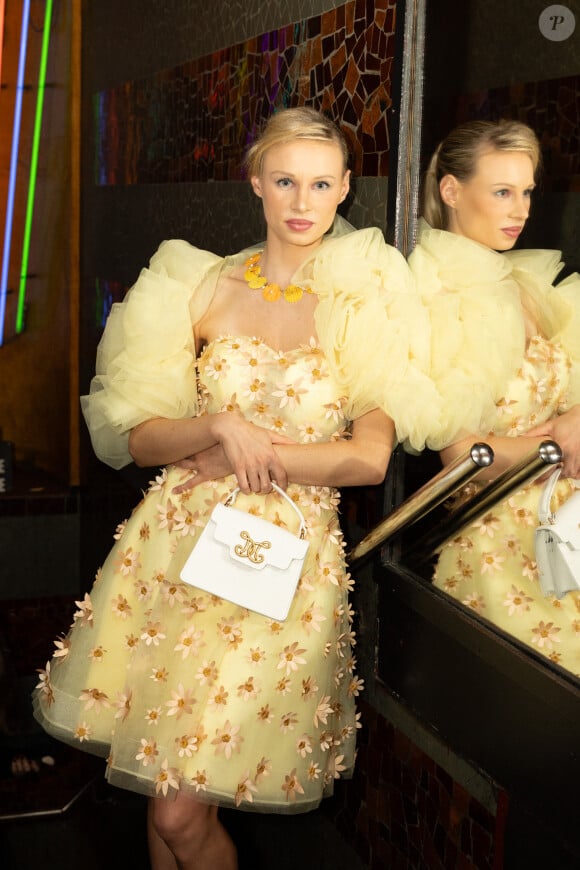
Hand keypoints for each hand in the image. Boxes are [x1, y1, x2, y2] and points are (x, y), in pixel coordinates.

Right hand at [173, 414, 294, 494]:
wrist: (231, 428)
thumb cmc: (251, 431)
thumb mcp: (269, 434)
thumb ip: (283, 440)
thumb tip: (297, 444)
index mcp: (271, 456)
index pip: (281, 476)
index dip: (283, 485)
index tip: (282, 488)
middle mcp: (262, 463)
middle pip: (268, 486)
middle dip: (267, 489)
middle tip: (265, 486)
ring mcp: (250, 466)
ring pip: (256, 488)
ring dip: (256, 489)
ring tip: (256, 486)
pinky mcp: (238, 468)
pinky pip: (244, 486)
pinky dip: (246, 490)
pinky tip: (247, 488)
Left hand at [526, 405, 579, 478]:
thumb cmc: (567, 421)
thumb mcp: (550, 425)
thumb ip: (535, 432)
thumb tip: (521, 436)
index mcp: (561, 446)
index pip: (554, 465)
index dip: (549, 474)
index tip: (543, 478)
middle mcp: (572, 452)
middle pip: (568, 472)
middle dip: (562, 475)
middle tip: (556, 474)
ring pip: (577, 472)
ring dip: (570, 474)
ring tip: (565, 471)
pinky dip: (578, 471)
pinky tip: (574, 468)